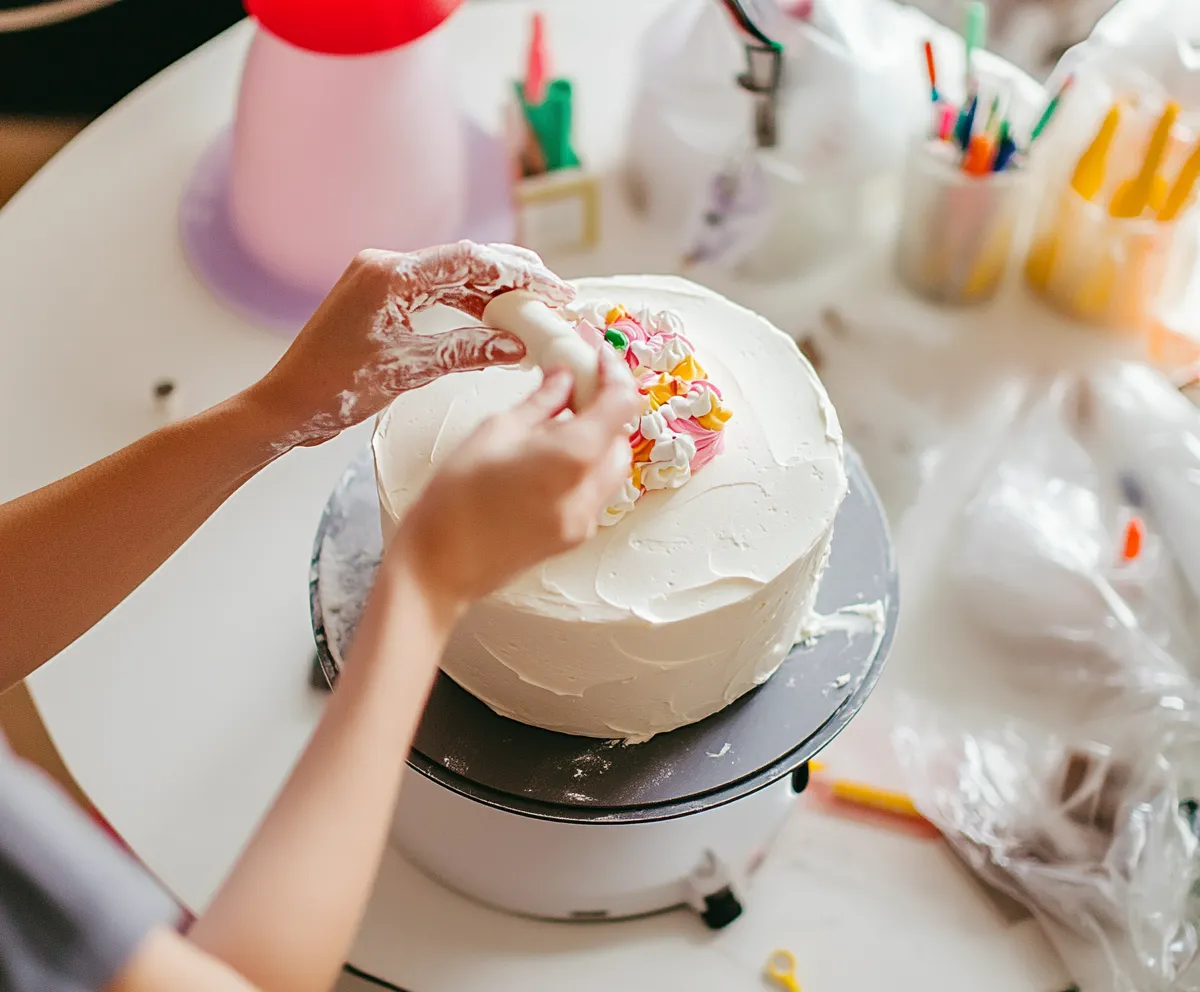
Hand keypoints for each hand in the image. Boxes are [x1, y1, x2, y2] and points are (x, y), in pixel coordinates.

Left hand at [252, 242, 574, 447]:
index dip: (519, 273)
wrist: (287, 405)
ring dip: (494, 294)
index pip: (470, 260)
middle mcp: (386, 267)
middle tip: (555, 296)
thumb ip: (465, 351)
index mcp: (389, 274)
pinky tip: (496, 324)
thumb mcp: (408, 370)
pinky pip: (436, 295)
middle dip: (513, 278)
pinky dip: (468, 308)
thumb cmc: (332, 388)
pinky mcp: (383, 301)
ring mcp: (383, 282)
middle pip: (465, 262)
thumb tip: (516, 346)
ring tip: (534, 310)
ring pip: (454, 279)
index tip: (553, 288)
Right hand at [392, 348, 640, 609]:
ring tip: (557, 426)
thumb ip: (541, 403)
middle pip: (622, 439)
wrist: (439, 565)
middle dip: (605, 411)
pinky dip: (584, 470)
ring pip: (612, 468)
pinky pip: (594, 493)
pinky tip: (548, 461)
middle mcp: (589, 491)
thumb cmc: (455, 496)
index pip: (621, 405)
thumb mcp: (495, 431)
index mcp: (572, 457)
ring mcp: (586, 520)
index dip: (615, 374)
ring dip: (597, 442)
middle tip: (574, 389)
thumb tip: (564, 379)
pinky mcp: (574, 538)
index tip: (598, 357)